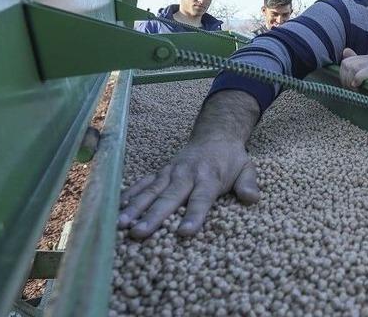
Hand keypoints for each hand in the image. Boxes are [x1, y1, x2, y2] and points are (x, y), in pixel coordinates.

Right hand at [118, 141, 258, 238]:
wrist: (215, 134)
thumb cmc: (231, 159)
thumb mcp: (247, 168)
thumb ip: (248, 183)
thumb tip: (252, 198)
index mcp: (209, 177)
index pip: (201, 199)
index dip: (194, 215)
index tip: (185, 232)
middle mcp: (186, 175)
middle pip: (169, 198)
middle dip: (154, 216)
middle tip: (139, 233)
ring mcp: (170, 173)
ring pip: (151, 192)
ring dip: (134, 208)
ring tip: (121, 224)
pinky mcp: (160, 172)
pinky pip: (143, 184)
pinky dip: (129, 195)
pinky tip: (115, 209)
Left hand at [339, 47, 367, 88]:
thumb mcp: (359, 76)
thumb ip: (352, 64)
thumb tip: (345, 51)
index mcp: (366, 59)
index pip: (346, 62)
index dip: (343, 75)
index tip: (347, 85)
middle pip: (349, 65)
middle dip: (347, 79)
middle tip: (352, 88)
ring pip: (355, 67)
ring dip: (352, 80)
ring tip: (356, 89)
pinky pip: (367, 71)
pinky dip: (360, 78)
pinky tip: (357, 85)